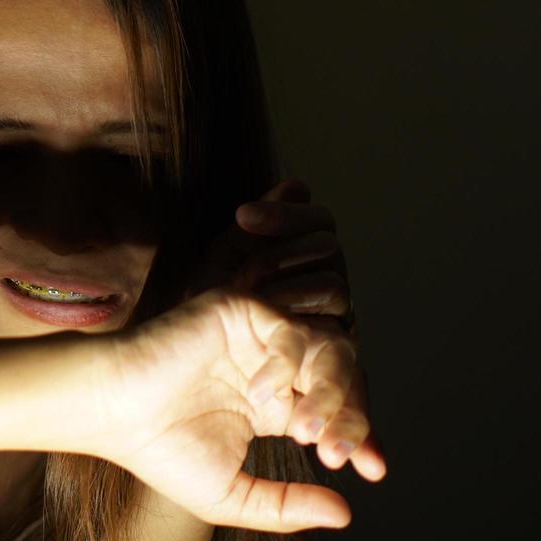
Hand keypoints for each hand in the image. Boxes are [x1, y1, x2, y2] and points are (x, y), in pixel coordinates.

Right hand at [82, 287, 386, 532]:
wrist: (111, 410)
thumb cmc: (157, 451)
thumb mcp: (230, 495)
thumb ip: (284, 505)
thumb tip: (346, 515)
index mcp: (272, 403)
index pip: (335, 410)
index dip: (361, 436)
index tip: (374, 473)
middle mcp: (272, 365)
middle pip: (343, 376)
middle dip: (353, 415)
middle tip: (342, 453)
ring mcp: (257, 336)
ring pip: (327, 347)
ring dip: (330, 390)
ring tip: (310, 431)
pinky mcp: (239, 310)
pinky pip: (289, 328)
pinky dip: (287, 361)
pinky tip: (263, 395)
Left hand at [187, 178, 353, 332]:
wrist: (203, 356)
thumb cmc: (215, 304)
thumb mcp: (226, 258)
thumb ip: (257, 224)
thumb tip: (298, 184)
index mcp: (308, 252)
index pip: (319, 220)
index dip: (285, 214)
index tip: (242, 216)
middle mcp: (329, 278)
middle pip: (328, 246)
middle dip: (280, 254)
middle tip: (242, 273)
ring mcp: (336, 313)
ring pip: (334, 282)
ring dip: (287, 289)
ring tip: (249, 300)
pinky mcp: (337, 348)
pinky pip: (334, 327)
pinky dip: (298, 318)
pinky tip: (267, 316)